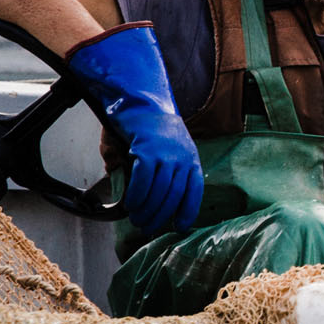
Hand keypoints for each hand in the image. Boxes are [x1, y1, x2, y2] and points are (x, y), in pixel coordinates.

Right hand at [63, 23, 203, 233]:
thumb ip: (154, 170)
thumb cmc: (147, 125)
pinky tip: (129, 204)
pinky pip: (143, 182)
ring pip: (159, 192)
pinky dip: (136, 196)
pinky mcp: (148, 150)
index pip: (194, 190)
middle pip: (174, 195)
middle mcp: (183, 156)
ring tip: (137, 219)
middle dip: (161, 215)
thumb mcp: (159, 148)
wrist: (138, 97)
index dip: (187, 211)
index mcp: (191, 156)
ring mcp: (167, 154)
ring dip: (146, 210)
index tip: (180, 226)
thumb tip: (141, 191)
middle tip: (148, 227)